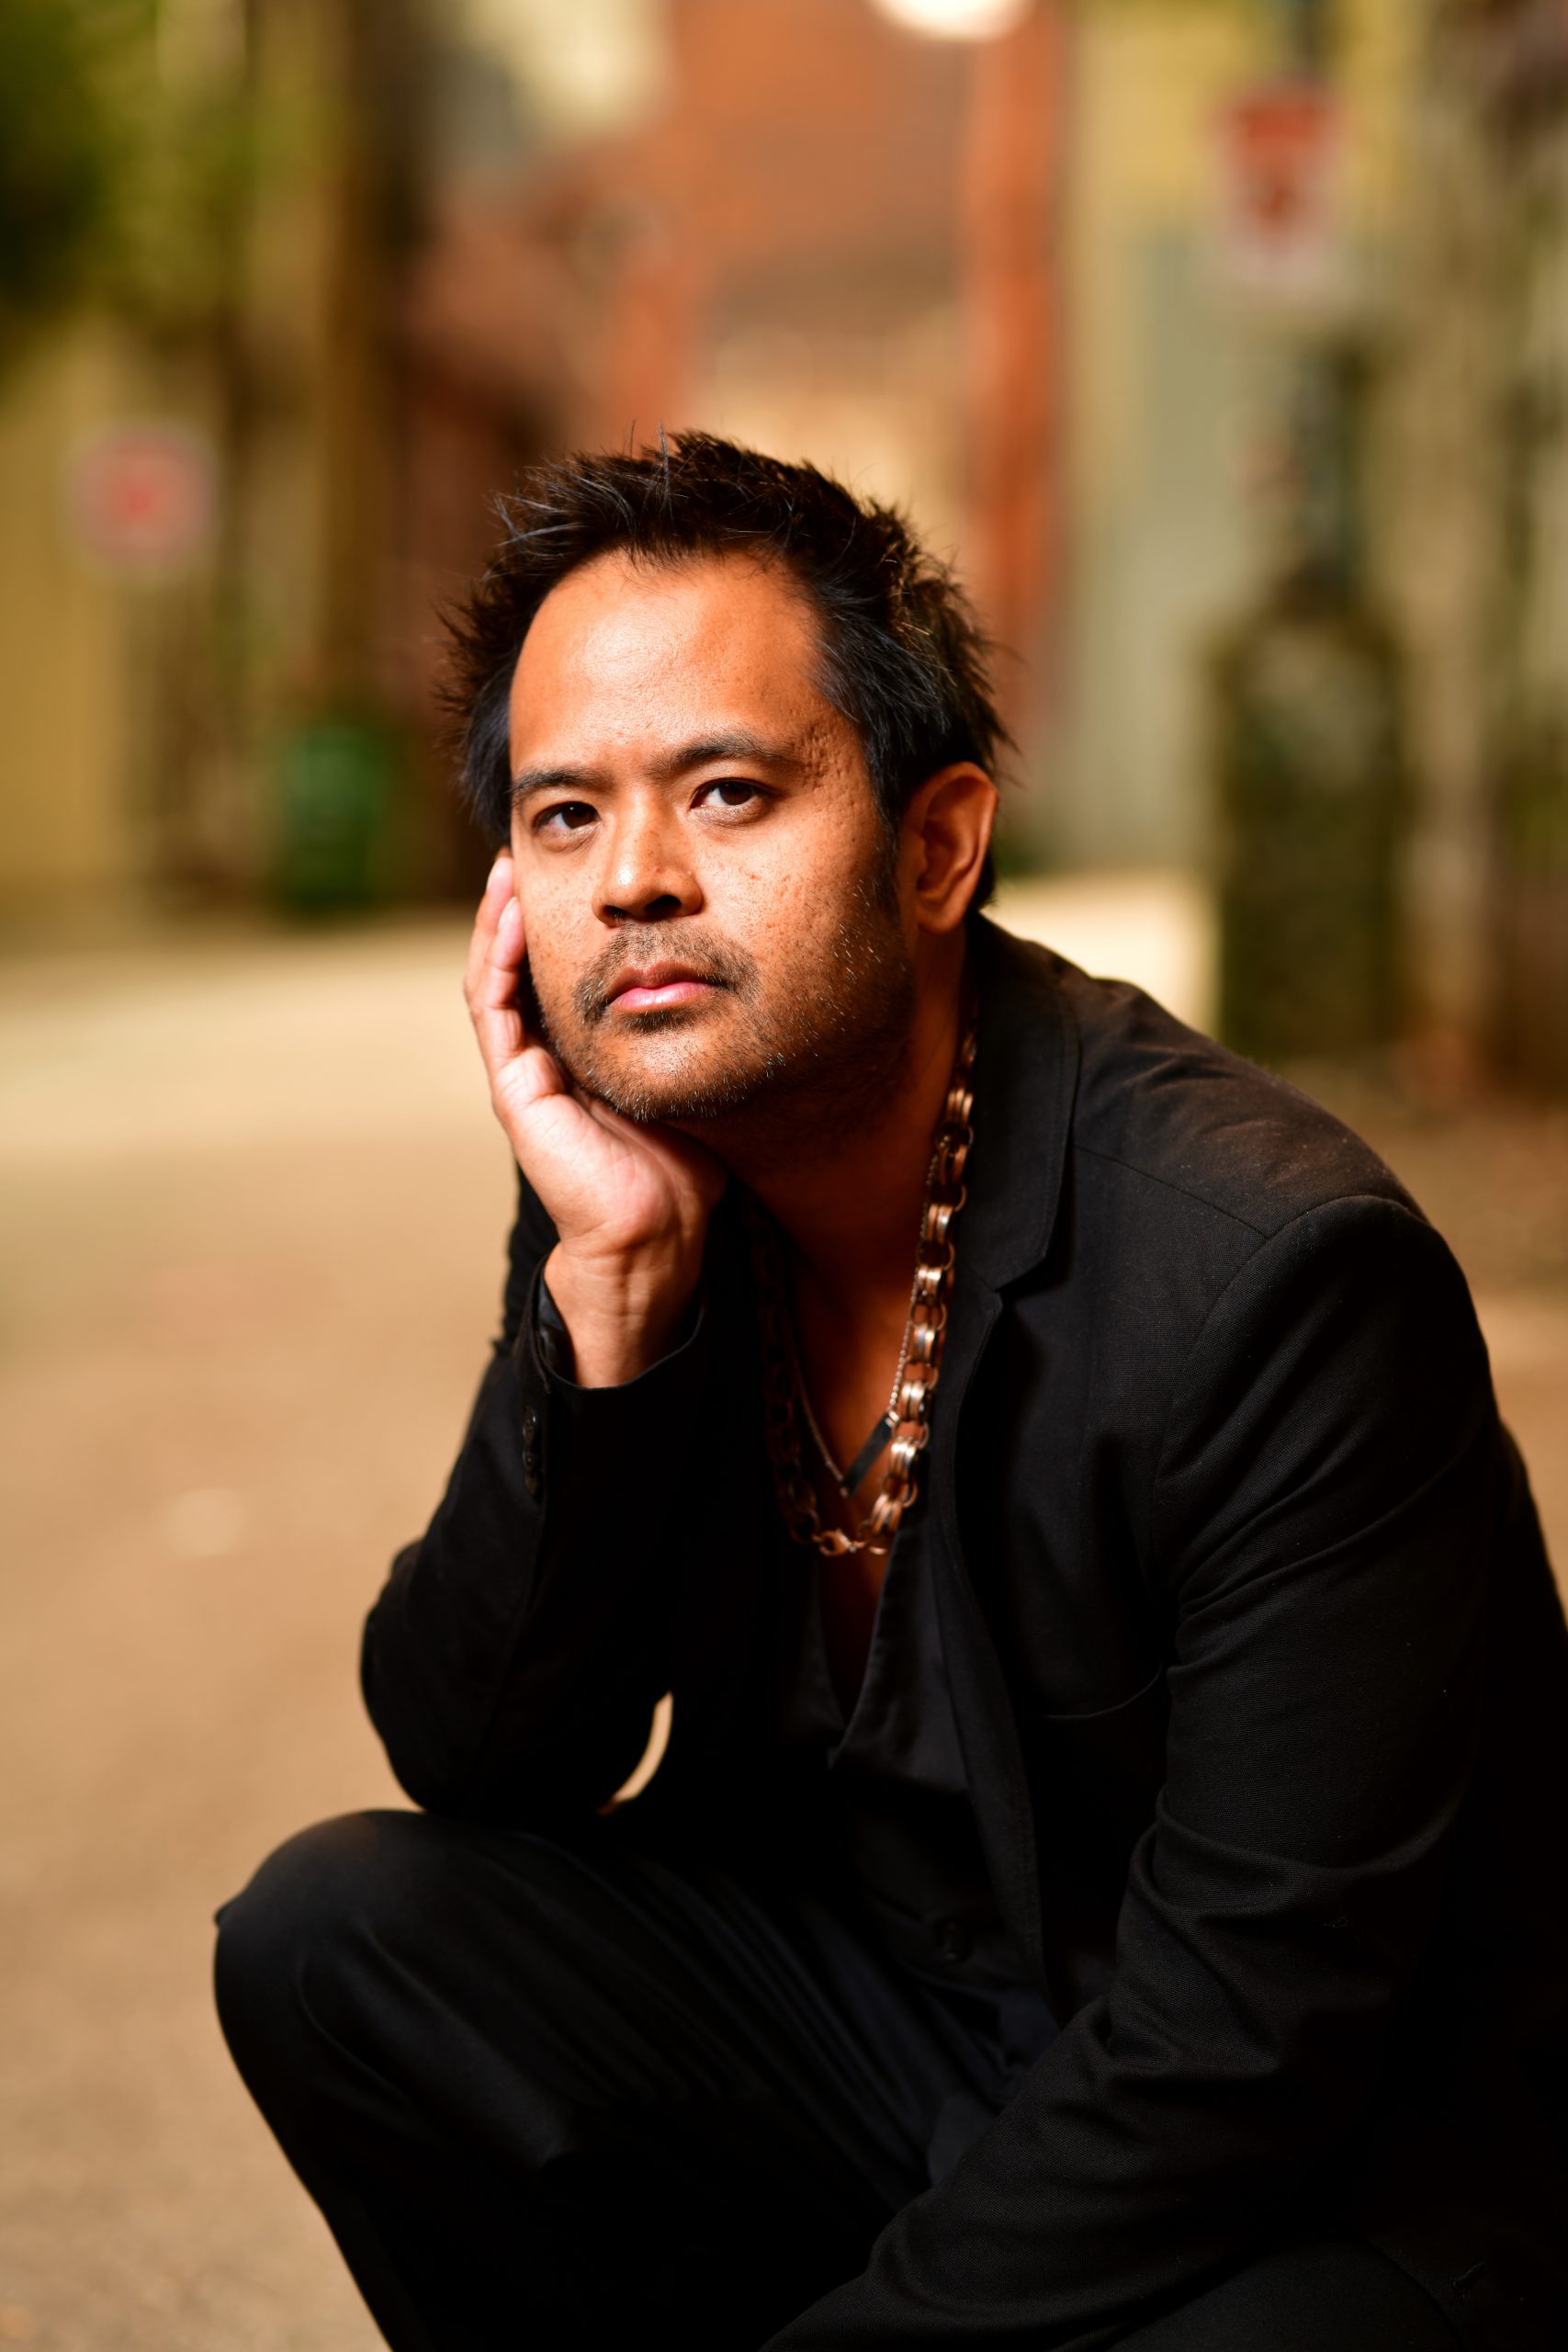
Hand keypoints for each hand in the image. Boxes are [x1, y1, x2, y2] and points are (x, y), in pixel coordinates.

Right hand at [464, 855, 726, 1384]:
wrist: (657, 1235)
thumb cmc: (683, 1168)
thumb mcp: (689, 1074)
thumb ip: (689, 1032)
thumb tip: (729, 978)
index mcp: (582, 1054)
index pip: (562, 972)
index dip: (563, 921)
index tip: (581, 871)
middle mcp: (546, 1057)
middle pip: (521, 964)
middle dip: (522, 905)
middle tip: (531, 847)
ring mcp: (523, 1071)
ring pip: (495, 976)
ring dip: (499, 920)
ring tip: (508, 866)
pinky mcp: (515, 1088)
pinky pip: (493, 1007)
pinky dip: (497, 955)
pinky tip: (512, 912)